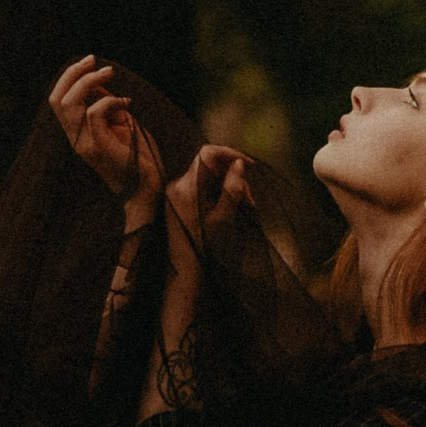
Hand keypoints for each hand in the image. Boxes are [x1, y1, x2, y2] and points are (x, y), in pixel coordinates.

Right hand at [48, 54, 164, 226]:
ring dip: (88, 82)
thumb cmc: (137, 155)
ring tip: (109, 73)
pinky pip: (94, 113)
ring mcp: (84, 144)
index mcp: (76, 133)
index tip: (89, 62)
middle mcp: (75, 139)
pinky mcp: (98, 147)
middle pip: (56, 99)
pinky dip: (110, 100)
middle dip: (73, 74)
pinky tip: (126, 103)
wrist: (147, 188)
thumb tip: (100, 81)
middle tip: (94, 61)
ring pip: (69, 104)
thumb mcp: (119, 123)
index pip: (57, 100)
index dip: (69, 77)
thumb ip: (106, 105)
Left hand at [165, 141, 254, 255]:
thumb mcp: (224, 217)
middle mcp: (177, 186)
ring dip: (227, 187)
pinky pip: (201, 189)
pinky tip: (229, 210)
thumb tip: (239, 164)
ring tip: (243, 208)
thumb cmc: (205, 248)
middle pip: (210, 166)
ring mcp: (176, 194)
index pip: (208, 154)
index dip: (230, 154)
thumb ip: (232, 188)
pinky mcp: (178, 203)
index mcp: (187, 188)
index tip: (248, 165)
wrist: (185, 273)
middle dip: (233, 177)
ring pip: (208, 178)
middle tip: (249, 200)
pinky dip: (217, 194)